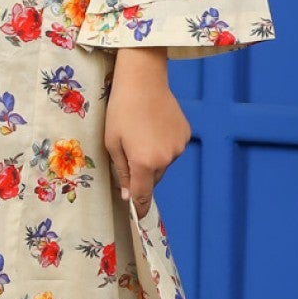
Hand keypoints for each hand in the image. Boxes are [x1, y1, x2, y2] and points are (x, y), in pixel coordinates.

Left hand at [104, 48, 191, 217]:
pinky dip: (163, 145)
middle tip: (130, 152)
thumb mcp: (112, 142)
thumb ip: (122, 171)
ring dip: (153, 158)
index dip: (140, 207)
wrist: (143, 80)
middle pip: (152, 178)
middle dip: (142, 174)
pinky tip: (154, 126)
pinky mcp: (185, 134)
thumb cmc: (120, 110)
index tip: (139, 218)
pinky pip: (172, 149)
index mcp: (144, 162)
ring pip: (163, 164)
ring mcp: (178, 146)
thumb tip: (128, 195)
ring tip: (142, 133)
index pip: (142, 195)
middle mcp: (165, 158)